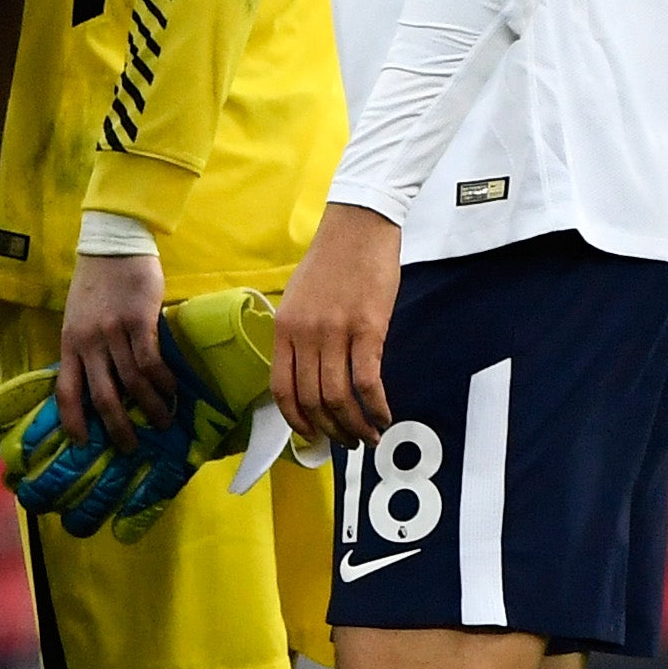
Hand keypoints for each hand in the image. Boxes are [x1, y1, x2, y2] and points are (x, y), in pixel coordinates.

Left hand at [61, 246, 173, 439]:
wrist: (112, 244)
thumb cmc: (95, 284)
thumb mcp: (77, 319)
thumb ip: (85, 348)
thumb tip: (100, 383)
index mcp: (70, 344)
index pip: (66, 391)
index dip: (73, 421)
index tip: (82, 443)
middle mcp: (89, 343)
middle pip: (102, 396)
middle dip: (117, 427)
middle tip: (131, 447)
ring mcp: (113, 332)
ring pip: (132, 383)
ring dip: (149, 408)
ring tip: (162, 424)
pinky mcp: (138, 320)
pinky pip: (150, 360)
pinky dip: (162, 381)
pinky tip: (172, 392)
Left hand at [270, 203, 401, 448]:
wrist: (358, 226)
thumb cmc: (332, 261)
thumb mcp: (300, 299)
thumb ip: (300, 336)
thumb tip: (312, 376)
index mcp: (284, 329)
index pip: (281, 389)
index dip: (296, 420)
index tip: (311, 436)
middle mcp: (305, 334)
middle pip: (313, 400)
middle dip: (330, 430)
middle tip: (347, 442)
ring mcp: (335, 332)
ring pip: (339, 397)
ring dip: (355, 425)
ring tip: (369, 436)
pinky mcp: (368, 328)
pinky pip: (368, 381)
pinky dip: (377, 407)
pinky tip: (385, 415)